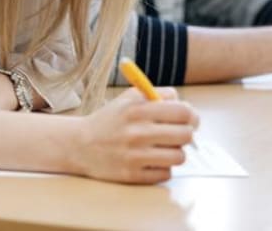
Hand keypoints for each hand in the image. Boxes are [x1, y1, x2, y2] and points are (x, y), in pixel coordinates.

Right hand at [73, 87, 198, 183]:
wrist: (80, 145)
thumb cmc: (111, 119)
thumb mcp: (131, 97)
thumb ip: (160, 95)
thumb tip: (188, 107)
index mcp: (139, 109)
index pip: (183, 112)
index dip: (191, 116)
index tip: (190, 119)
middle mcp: (137, 132)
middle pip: (186, 135)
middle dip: (186, 134)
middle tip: (178, 134)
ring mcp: (135, 156)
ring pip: (179, 157)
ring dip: (176, 153)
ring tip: (165, 148)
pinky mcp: (132, 175)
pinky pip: (166, 174)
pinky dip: (163, 167)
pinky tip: (152, 160)